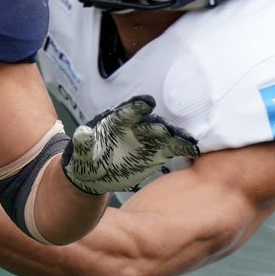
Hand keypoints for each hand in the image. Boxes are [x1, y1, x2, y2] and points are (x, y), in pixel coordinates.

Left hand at [62, 95, 199, 193]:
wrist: (96, 173)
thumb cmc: (86, 158)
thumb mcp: (81, 152)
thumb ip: (83, 142)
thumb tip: (81, 132)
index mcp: (116, 122)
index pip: (127, 111)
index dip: (136, 106)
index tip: (147, 103)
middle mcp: (135, 127)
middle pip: (149, 123)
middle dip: (157, 125)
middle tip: (165, 129)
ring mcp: (148, 140)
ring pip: (165, 134)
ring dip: (175, 136)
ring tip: (187, 140)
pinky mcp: (157, 153)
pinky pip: (173, 148)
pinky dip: (183, 148)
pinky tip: (193, 149)